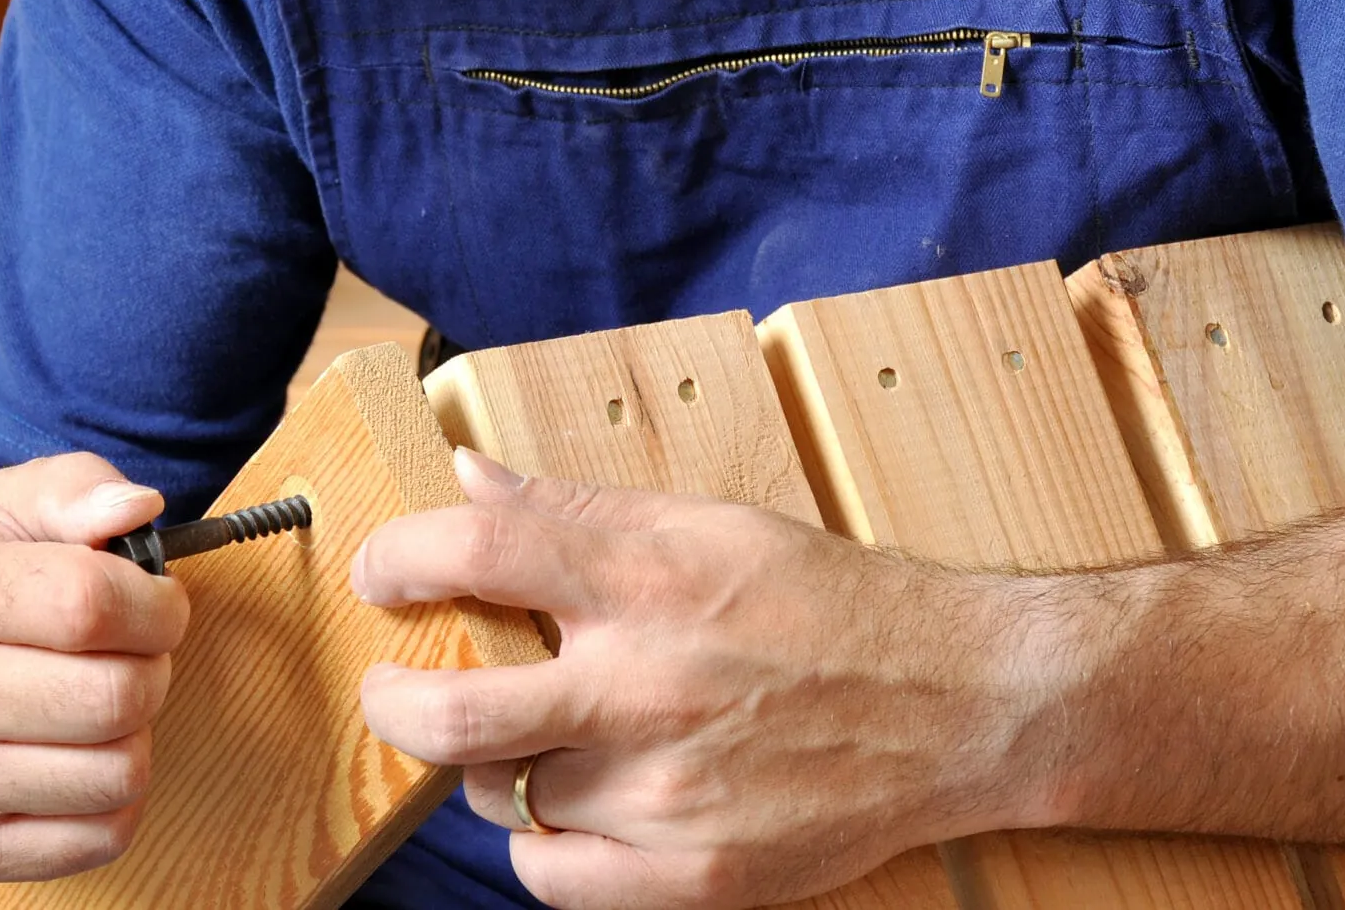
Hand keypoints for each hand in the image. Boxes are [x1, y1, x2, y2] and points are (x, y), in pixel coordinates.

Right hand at [0, 454, 188, 879]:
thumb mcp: (4, 502)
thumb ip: (78, 488)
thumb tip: (137, 508)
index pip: (90, 605)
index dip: (156, 602)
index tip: (158, 600)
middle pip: (114, 696)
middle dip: (152, 664)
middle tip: (129, 648)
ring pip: (118, 774)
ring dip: (135, 731)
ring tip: (99, 694)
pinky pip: (100, 837)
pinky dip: (115, 795)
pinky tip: (81, 751)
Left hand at [351, 449, 1066, 908]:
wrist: (962, 704)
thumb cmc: (830, 602)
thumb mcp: (708, 523)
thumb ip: (577, 506)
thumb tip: (468, 475)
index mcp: (648, 578)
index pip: (478, 550)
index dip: (399, 558)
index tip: (383, 573)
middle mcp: (649, 685)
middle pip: (453, 711)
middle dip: (394, 700)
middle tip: (395, 688)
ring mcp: (671, 792)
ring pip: (501, 795)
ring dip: (490, 767)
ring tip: (530, 737)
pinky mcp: (698, 875)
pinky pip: (552, 878)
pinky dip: (539, 845)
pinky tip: (569, 807)